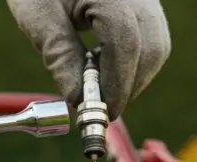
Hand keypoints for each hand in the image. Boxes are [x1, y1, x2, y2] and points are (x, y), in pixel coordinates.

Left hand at [6, 0, 170, 118]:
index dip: (117, 84)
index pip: (126, 43)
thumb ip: (60, 57)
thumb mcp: (38, 15)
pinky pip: (153, 34)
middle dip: (129, 84)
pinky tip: (107, 62)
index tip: (102, 110)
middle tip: (102, 105)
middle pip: (151, 47)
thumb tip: (79, 101)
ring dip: (135, 74)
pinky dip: (136, 58)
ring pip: (157, 44)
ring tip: (100, 83)